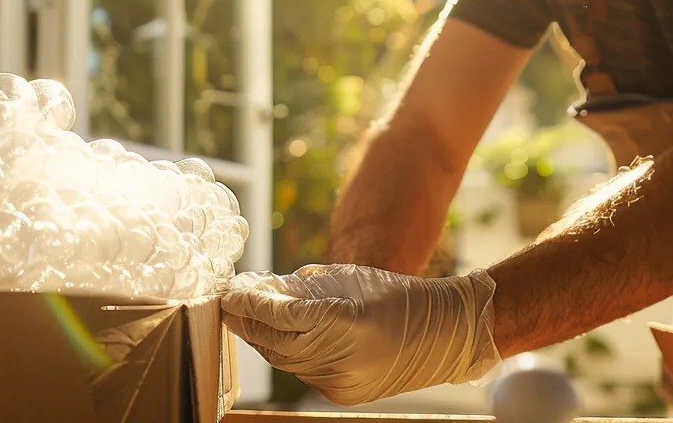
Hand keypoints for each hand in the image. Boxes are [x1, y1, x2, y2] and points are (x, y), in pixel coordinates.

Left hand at [221, 263, 499, 404]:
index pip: (280, 315)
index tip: (229, 291)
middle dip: (248, 322)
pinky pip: (302, 372)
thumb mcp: (347, 279)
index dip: (250, 303)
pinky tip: (280, 336)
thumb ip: (300, 286)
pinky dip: (287, 354)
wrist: (442, 335)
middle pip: (275, 342)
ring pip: (285, 361)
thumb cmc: (395, 296)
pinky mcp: (343, 394)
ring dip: (264, 338)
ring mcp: (342, 381)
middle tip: (231, 302)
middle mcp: (343, 358)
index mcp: (346, 322)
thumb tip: (259, 288)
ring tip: (250, 315)